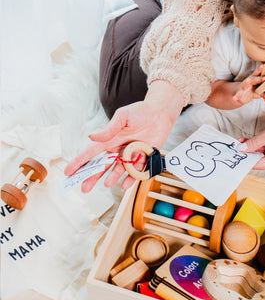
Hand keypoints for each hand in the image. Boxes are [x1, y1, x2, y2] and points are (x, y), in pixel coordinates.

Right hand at [64, 81, 183, 191]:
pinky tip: (125, 184)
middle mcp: (118, 148)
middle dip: (93, 177)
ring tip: (108, 184)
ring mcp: (131, 154)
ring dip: (112, 177)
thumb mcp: (122, 116)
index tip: (69, 172)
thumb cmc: (140, 111)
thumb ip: (109, 129)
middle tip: (85, 188)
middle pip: (102, 165)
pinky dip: (131, 178)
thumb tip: (92, 137)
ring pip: (119, 169)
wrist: (160, 112)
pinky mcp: (144, 157)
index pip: (91, 152)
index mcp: (110, 139)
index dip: (80, 162)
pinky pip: (136, 170)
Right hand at [233, 65, 264, 104]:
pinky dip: (236, 96)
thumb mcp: (259, 92)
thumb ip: (264, 95)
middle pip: (255, 79)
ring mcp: (244, 87)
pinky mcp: (239, 94)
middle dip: (260, 79)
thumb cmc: (253, 90)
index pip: (259, 73)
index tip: (263, 65)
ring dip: (247, 82)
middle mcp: (249, 81)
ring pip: (246, 84)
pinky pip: (238, 95)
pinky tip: (234, 98)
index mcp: (255, 79)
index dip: (261, 70)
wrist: (241, 95)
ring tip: (248, 80)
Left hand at [239, 106, 264, 171]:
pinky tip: (248, 141)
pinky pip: (264, 152)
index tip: (232, 154)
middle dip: (246, 151)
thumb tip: (240, 149)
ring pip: (260, 155)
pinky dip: (257, 146)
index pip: (256, 163)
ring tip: (239, 141)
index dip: (244, 157)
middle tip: (234, 145)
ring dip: (251, 147)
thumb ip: (254, 142)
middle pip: (257, 160)